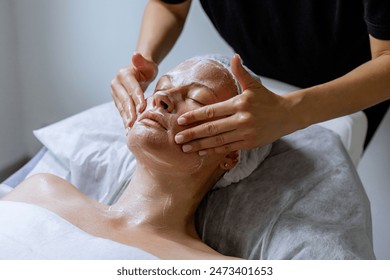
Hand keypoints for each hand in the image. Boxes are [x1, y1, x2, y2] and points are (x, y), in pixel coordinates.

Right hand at [111, 52, 157, 127]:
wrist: (140, 72)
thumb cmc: (147, 69)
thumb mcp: (148, 64)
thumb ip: (142, 61)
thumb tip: (135, 55)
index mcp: (124, 74)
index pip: (132, 88)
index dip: (137, 98)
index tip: (142, 108)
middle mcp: (116, 84)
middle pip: (125, 100)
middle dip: (130, 112)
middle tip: (134, 123)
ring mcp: (116, 94)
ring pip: (122, 108)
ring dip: (126, 119)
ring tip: (130, 130)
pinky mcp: (117, 102)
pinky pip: (122, 112)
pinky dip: (126, 121)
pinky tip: (128, 131)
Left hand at [174, 54, 295, 154]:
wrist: (288, 115)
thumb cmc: (267, 99)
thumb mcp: (254, 85)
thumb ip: (241, 73)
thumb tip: (234, 56)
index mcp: (239, 104)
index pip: (212, 111)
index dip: (195, 116)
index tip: (181, 121)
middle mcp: (241, 119)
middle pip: (212, 128)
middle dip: (193, 134)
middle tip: (176, 138)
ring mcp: (245, 133)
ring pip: (218, 140)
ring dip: (200, 145)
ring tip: (184, 148)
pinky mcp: (249, 144)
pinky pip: (228, 147)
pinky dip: (214, 150)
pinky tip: (201, 152)